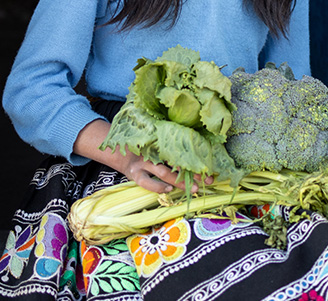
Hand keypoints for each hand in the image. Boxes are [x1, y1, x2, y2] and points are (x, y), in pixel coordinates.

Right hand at [73, 119, 212, 193]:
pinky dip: (158, 186)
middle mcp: (153, 150)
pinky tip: (168, 189)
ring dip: (180, 181)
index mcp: (160, 140)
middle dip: (194, 170)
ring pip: (164, 172)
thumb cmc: (141, 144)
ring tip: (195, 187)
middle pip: (177, 161)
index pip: (182, 148)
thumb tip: (197, 138)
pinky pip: (147, 182)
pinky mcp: (134, 174)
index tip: (212, 162)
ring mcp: (143, 162)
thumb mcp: (155, 137)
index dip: (198, 155)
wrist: (114, 148)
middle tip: (210, 178)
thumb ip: (170, 139)